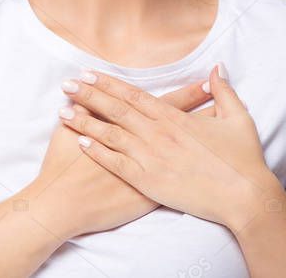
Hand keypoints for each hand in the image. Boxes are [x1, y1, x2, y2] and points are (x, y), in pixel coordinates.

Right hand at [25, 79, 213, 238]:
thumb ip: (81, 109)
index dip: (187, 94)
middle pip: (179, 121)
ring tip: (223, 122)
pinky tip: (208, 163)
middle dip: (199, 107)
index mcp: (126, 127)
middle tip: (219, 91)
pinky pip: (178, 177)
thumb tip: (84, 93)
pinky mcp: (148, 191)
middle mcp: (143, 145)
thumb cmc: (62, 167)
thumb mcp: (67, 129)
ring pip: (183, 150)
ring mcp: (148, 168)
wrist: (64, 203)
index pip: (163, 104)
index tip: (206, 82)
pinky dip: (194, 168)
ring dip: (203, 135)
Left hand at [58, 64, 279, 229]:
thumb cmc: (242, 159)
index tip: (89, 74)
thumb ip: (223, 91)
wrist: (244, 196)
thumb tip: (216, 69)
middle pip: (116, 110)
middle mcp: (158, 134)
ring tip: (62, 111)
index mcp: (175, 118)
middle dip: (88, 95)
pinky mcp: (149, 181)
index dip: (109, 83)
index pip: (134, 95)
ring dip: (85, 121)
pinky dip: (98, 152)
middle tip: (67, 85)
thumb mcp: (237, 118)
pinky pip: (117, 164)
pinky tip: (81, 143)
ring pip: (110, 134)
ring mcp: (152, 158)